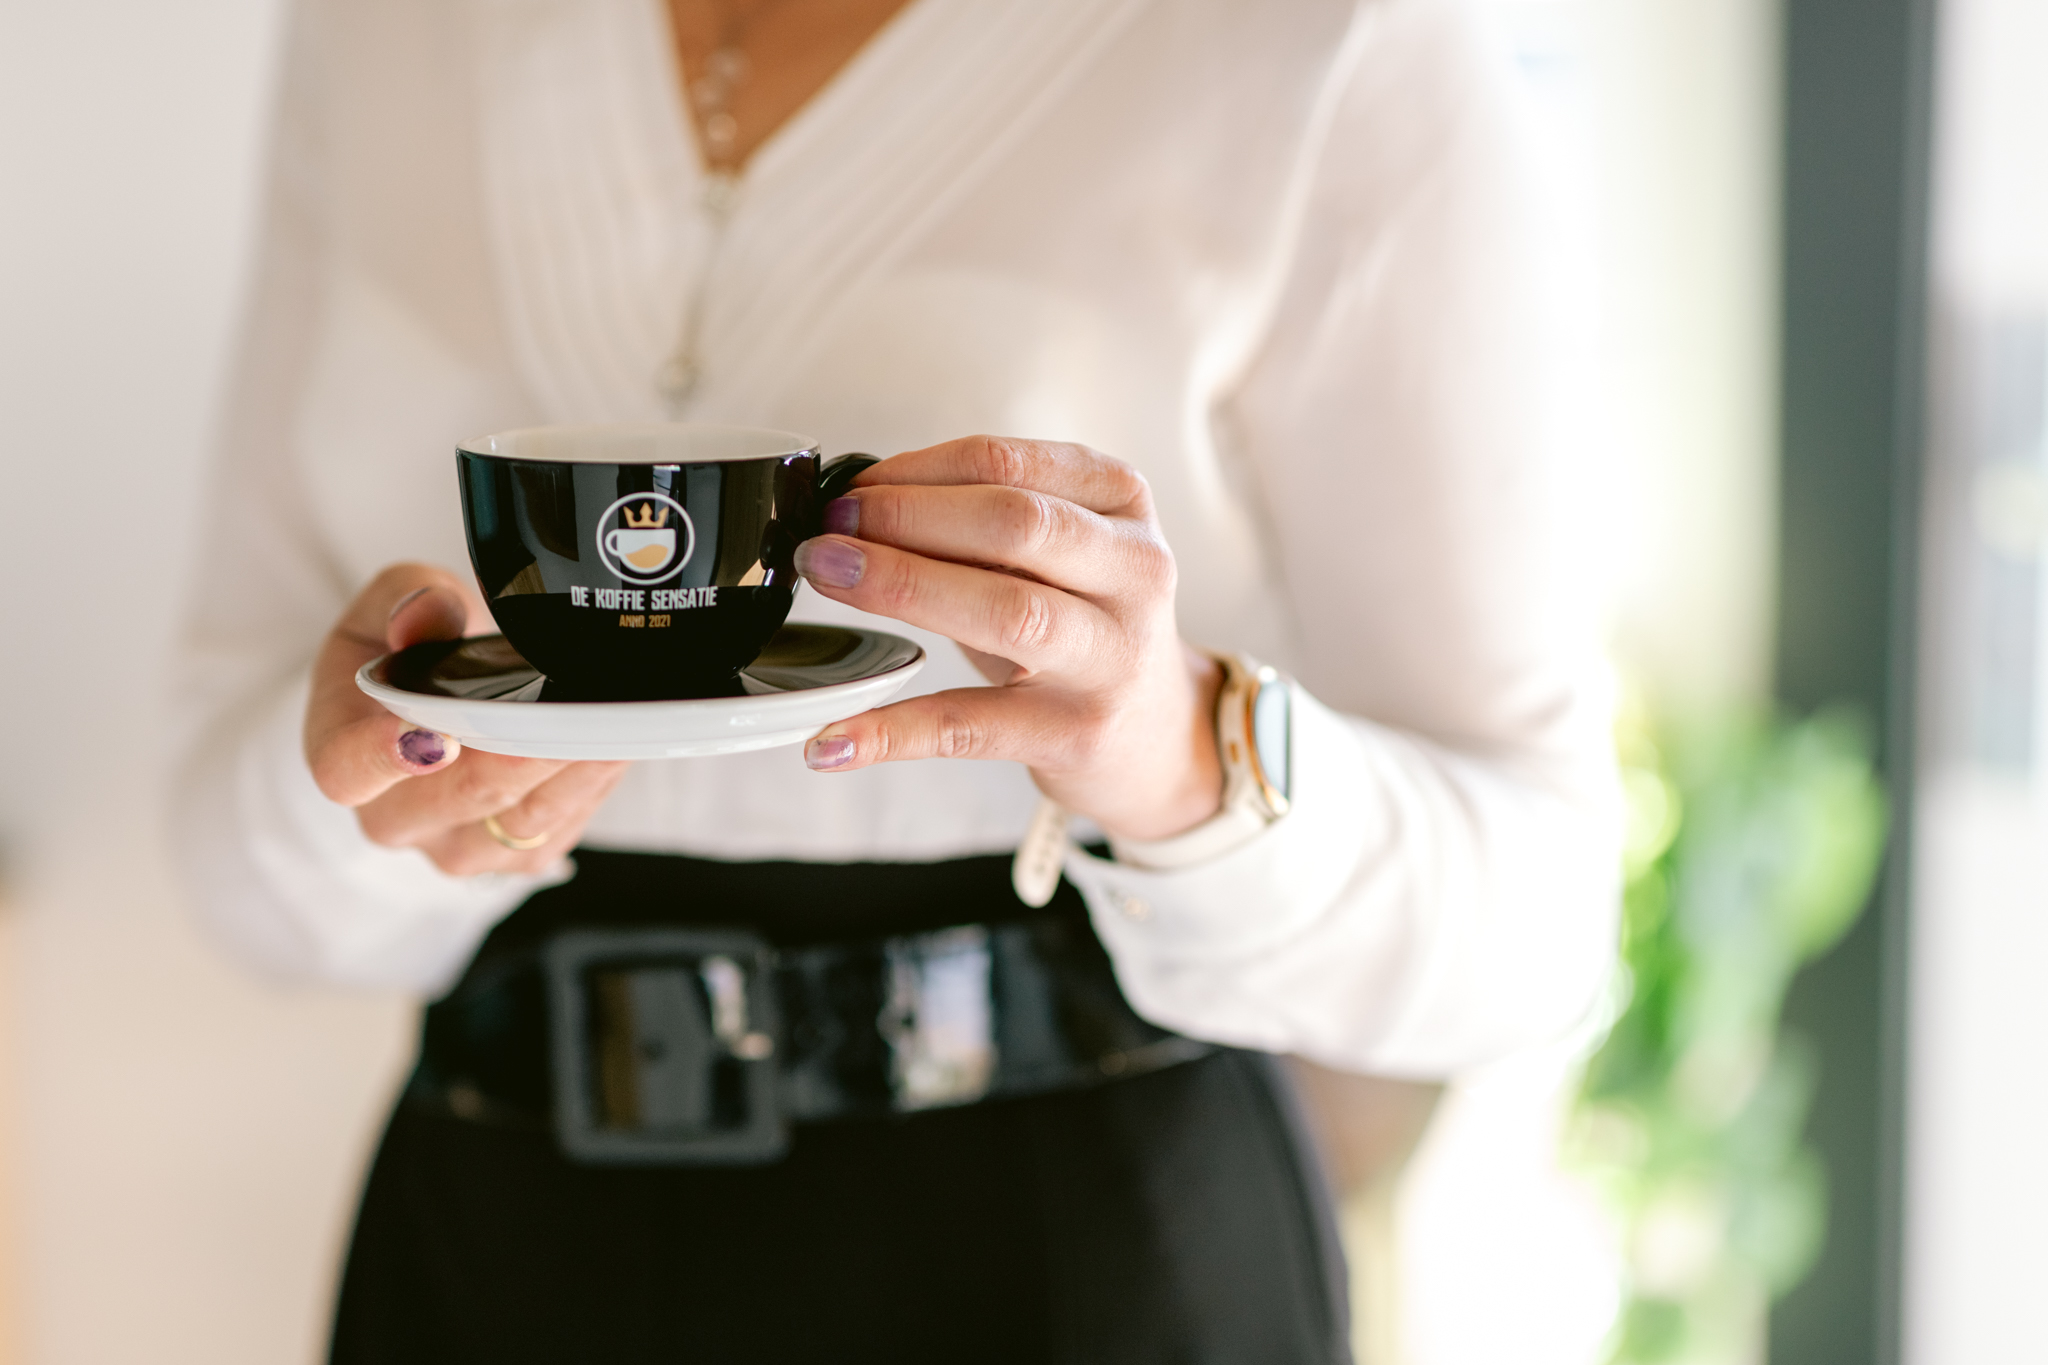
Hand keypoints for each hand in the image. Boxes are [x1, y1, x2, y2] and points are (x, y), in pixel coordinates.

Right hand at [304, 564, 627, 875]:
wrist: (434, 700)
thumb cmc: (408, 651)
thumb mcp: (394, 601)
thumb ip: (408, 600)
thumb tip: (420, 616)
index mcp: (339, 751)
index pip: (346, 770)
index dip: (386, 758)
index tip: (439, 737)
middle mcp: (392, 816)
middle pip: (463, 796)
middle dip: (525, 752)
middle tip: (574, 711)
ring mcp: (451, 845)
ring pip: (519, 824)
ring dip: (574, 771)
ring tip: (608, 720)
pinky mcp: (506, 859)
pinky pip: (554, 834)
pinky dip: (588, 790)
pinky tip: (607, 746)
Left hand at [792, 436, 1221, 841]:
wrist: (1154, 736)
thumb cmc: (1084, 626)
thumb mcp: (1055, 556)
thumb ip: (978, 523)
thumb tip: (855, 504)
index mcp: (1122, 503)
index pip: (1007, 465)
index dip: (915, 471)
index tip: (851, 487)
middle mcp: (1133, 573)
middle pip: (1015, 524)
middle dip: (906, 518)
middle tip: (829, 530)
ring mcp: (1112, 657)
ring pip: (1008, 609)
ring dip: (902, 585)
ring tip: (827, 576)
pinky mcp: (1076, 733)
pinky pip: (972, 726)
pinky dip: (893, 731)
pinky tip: (831, 737)